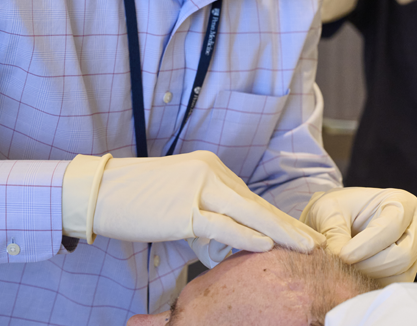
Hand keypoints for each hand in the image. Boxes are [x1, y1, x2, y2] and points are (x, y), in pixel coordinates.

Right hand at [84, 151, 324, 266]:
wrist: (99, 192)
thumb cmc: (135, 201)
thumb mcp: (179, 199)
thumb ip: (207, 212)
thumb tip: (229, 237)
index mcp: (211, 169)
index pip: (252, 198)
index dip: (279, 218)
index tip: (303, 233)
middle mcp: (210, 172)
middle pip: (258, 204)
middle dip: (290, 226)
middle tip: (318, 243)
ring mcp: (197, 189)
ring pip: (248, 212)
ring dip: (280, 232)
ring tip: (305, 247)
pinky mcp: (183, 209)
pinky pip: (221, 224)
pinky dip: (246, 236)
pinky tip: (267, 246)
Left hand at [300, 187, 416, 284]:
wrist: (340, 218)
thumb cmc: (337, 208)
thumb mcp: (329, 211)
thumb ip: (335, 234)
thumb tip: (339, 260)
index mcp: (402, 202)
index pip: (392, 227)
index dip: (367, 245)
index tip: (342, 255)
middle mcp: (415, 227)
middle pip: (403, 256)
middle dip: (370, 265)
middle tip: (343, 265)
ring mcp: (414, 252)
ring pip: (400, 275)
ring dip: (369, 277)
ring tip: (346, 269)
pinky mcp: (407, 271)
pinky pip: (394, 285)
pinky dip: (372, 285)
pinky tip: (354, 275)